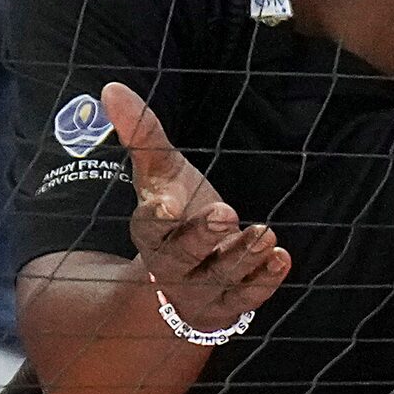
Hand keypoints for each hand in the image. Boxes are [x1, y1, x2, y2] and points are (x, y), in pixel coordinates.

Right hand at [107, 81, 289, 331]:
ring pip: (218, 279)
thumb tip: (111, 88)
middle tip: (227, 212)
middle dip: (202, 236)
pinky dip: (265, 281)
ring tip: (265, 234)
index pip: (148, 227)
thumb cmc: (176, 209)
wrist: (188, 269)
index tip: (166, 204)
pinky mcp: (230, 305)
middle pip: (180, 256)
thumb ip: (143, 134)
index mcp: (150, 232)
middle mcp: (170, 265)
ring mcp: (200, 289)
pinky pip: (247, 299)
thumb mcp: (161, 171)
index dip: (157, 216)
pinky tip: (283, 257)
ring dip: (242, 258)